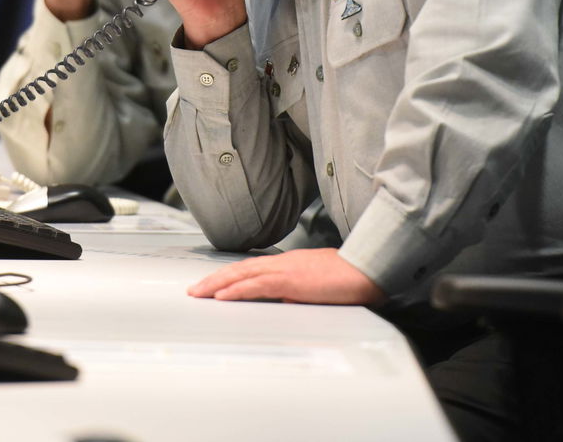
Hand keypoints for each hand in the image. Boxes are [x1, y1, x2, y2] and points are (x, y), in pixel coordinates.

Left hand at [187, 248, 386, 304]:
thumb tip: (284, 300)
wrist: (367, 269)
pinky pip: (256, 286)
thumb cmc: (348, 277)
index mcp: (288, 263)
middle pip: (239, 269)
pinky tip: (222, 297)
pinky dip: (236, 291)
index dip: (228, 275)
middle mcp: (282, 262)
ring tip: (199, 293)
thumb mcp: (317, 284)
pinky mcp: (290, 281)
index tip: (212, 284)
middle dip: (214, 279)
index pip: (250, 268)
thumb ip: (298, 290)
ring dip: (217, 284)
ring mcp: (285, 269)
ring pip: (242, 275)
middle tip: (194, 290)